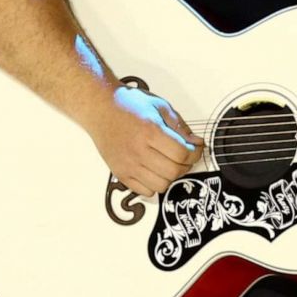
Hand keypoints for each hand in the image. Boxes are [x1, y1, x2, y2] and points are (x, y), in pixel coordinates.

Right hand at [87, 84, 204, 197]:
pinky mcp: (120, 173)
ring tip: (169, 163)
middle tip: (185, 156)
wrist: (100, 108)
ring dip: (171, 176)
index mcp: (150, 131)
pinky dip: (154, 184)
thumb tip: (195, 142)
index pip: (183, 153)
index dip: (195, 153)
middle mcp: (138, 150)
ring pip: (161, 185)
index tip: (196, 148)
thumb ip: (179, 125)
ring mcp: (128, 164)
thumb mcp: (159, 106)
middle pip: (174, 171)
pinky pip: (145, 191)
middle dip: (186, 165)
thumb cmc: (127, 104)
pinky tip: (154, 171)